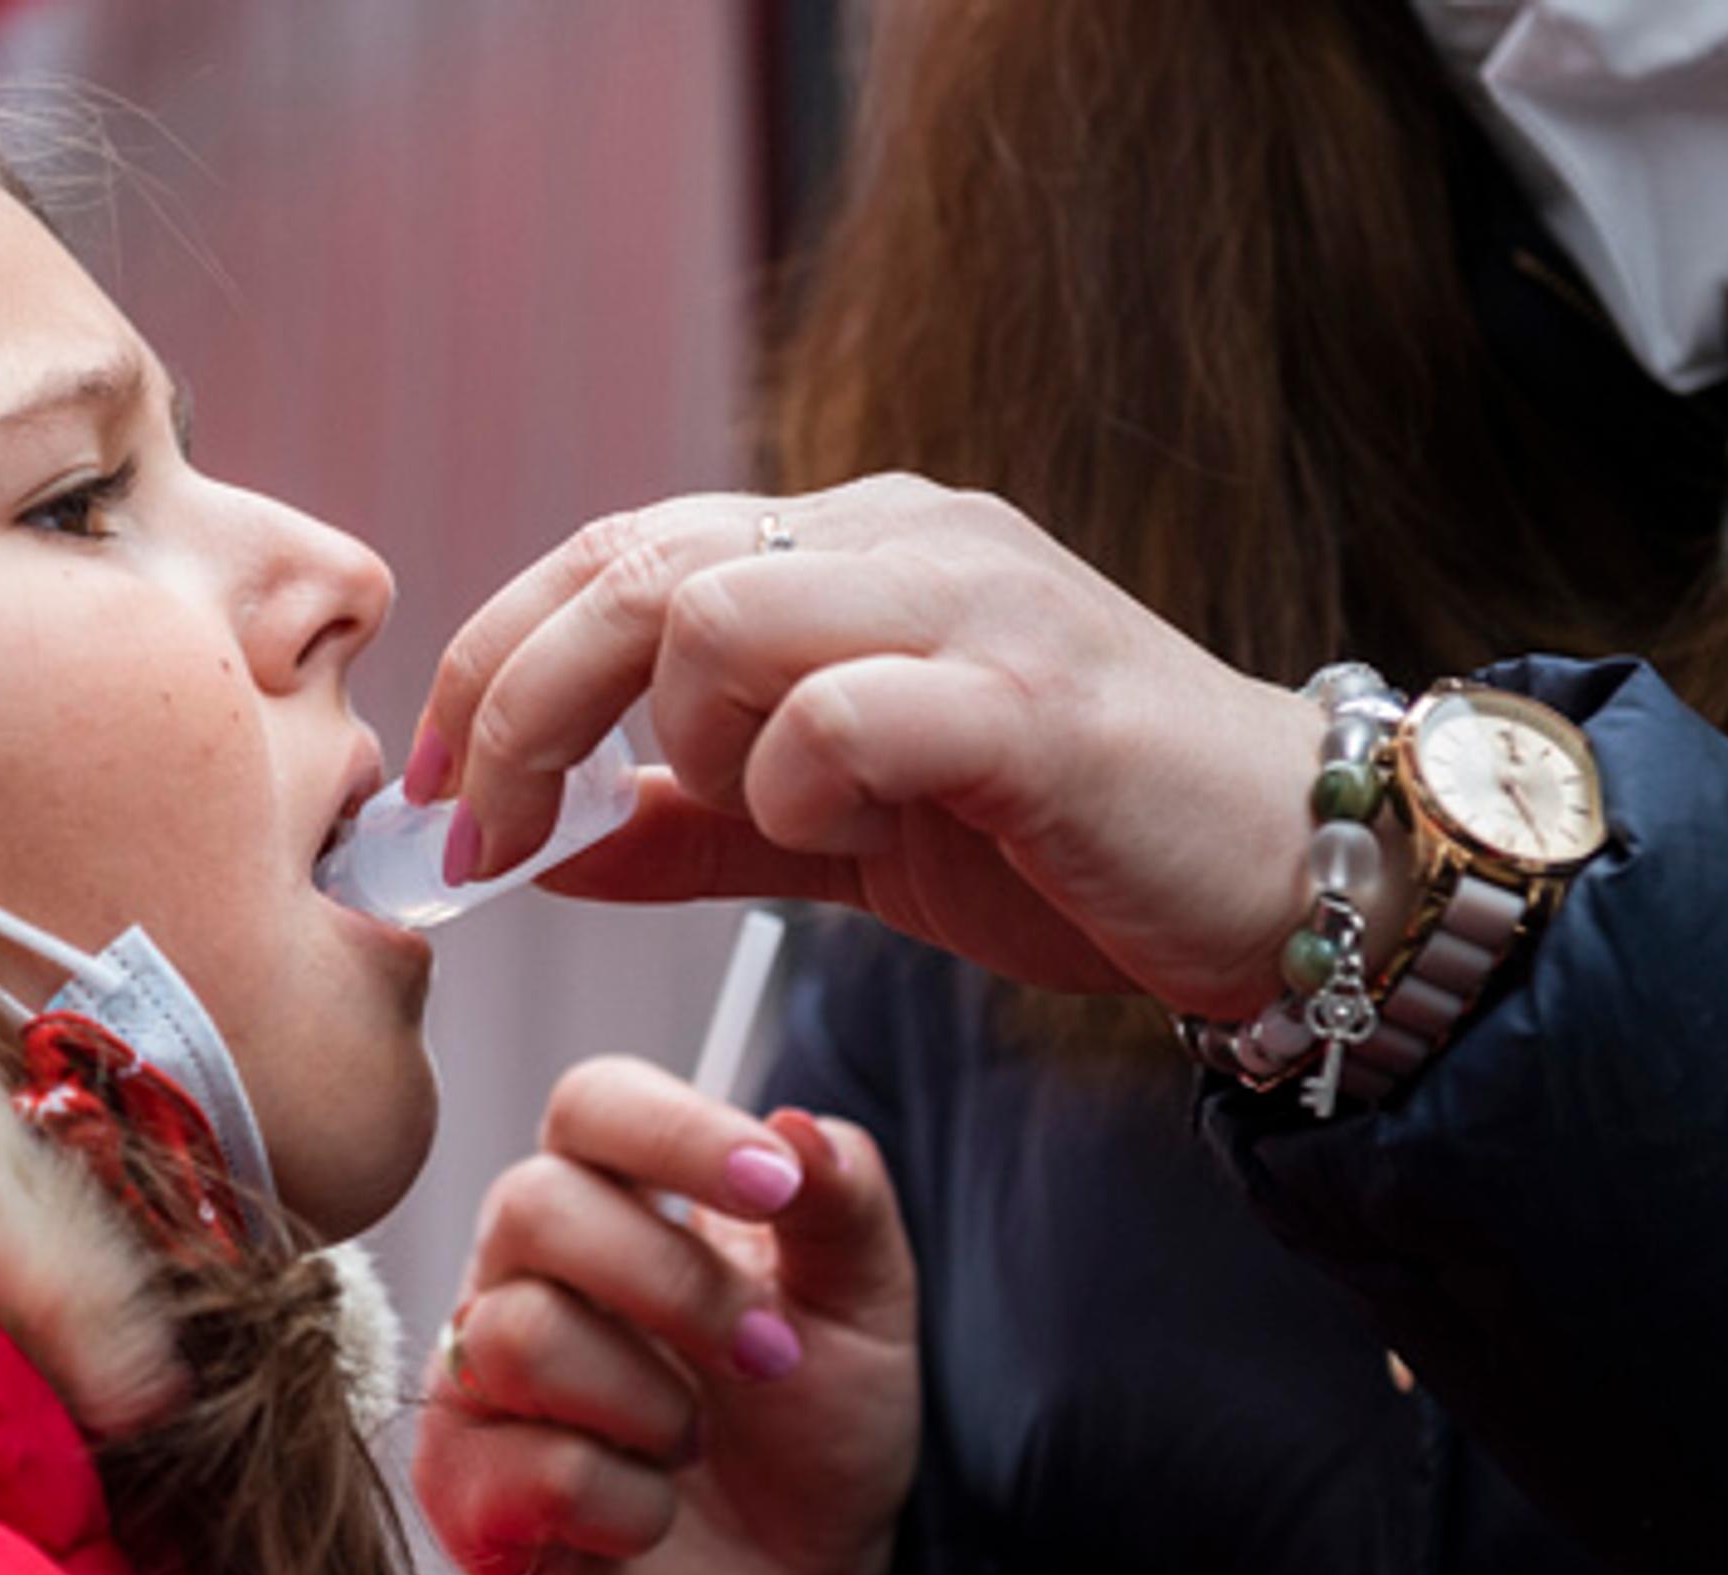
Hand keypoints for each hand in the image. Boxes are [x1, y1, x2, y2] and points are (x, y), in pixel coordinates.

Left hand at [409, 474, 1329, 1018]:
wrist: (1292, 881)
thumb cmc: (1070, 843)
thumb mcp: (842, 838)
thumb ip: (699, 829)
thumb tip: (541, 844)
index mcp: (852, 548)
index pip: (620, 551)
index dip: (500, 657)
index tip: (435, 780)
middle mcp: (905, 539)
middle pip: (635, 564)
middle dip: (521, 701)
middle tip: (480, 826)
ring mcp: (972, 604)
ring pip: (720, 610)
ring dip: (671, 738)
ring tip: (725, 815)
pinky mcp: (1030, 701)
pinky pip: (844, 709)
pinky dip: (790, 780)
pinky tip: (824, 828)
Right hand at [409, 1058, 919, 1574]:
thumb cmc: (809, 1434)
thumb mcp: (862, 1311)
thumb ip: (843, 1204)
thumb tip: (801, 1124)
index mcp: (613, 1200)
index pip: (591, 1103)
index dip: (675, 1130)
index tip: (774, 1186)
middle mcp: (522, 1272)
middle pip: (532, 1205)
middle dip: (678, 1286)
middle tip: (770, 1356)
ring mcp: (477, 1379)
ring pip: (522, 1336)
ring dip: (655, 1404)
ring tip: (696, 1447)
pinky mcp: (462, 1489)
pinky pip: (533, 1469)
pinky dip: (632, 1503)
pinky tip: (653, 1516)